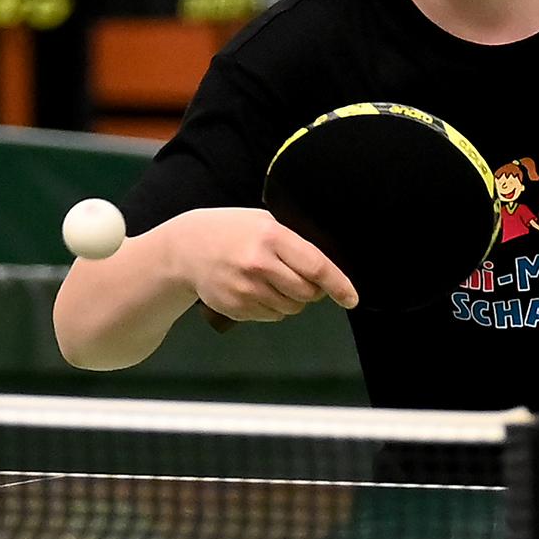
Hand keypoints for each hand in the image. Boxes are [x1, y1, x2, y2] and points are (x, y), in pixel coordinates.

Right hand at [163, 207, 357, 322]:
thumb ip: (294, 242)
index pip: (316, 266)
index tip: (351, 298)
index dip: (339, 285)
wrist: (187, 249)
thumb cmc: (232, 231)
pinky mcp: (236, 307)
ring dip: (291, 299)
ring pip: (291, 309)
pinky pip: (272, 316)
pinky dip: (272, 307)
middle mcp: (259, 264)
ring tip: (271, 279)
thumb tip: (327, 268)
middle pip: (307, 293)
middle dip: (313, 291)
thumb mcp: (264, 222)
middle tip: (300, 277)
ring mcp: (246, 289)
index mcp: (272, 237)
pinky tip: (255, 288)